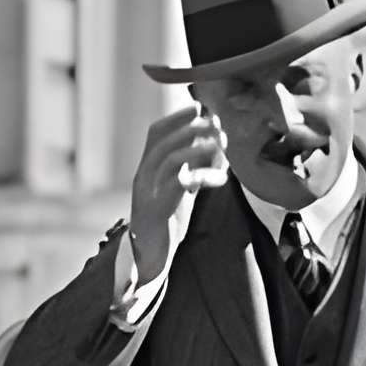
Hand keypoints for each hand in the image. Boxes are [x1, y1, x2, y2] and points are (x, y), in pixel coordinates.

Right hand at [130, 102, 231, 283]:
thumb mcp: (178, 192)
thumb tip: (215, 148)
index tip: (199, 106)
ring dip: (198, 146)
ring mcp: (148, 192)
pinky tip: (221, 178)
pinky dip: (204, 175)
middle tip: (217, 123)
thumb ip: (190, 170)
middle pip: (163, 140)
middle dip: (191, 127)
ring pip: (170, 158)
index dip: (176, 117)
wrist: (148, 258)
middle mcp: (143, 177)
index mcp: (146, 170)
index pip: (155, 133)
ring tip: (221, 145)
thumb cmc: (166, 224)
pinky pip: (181, 184)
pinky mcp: (159, 209)